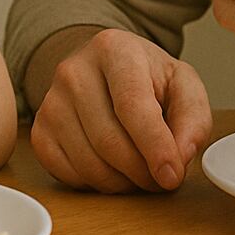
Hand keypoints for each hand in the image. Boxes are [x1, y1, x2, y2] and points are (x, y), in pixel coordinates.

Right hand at [31, 28, 210, 192]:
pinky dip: (96, 184)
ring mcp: (51, 100)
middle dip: (142, 172)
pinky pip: (67, 174)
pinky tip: (113, 170)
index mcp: (114, 49)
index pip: (132, 106)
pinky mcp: (40, 129)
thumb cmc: (146, 78)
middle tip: (162, 178)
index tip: (172, 175)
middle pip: (109, 141)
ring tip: (140, 173)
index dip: (155, 147)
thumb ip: (194, 117)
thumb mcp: (182, 84)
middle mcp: (74, 71)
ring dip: (122, 183)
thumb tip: (181, 155)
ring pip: (89, 163)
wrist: (103, 69)